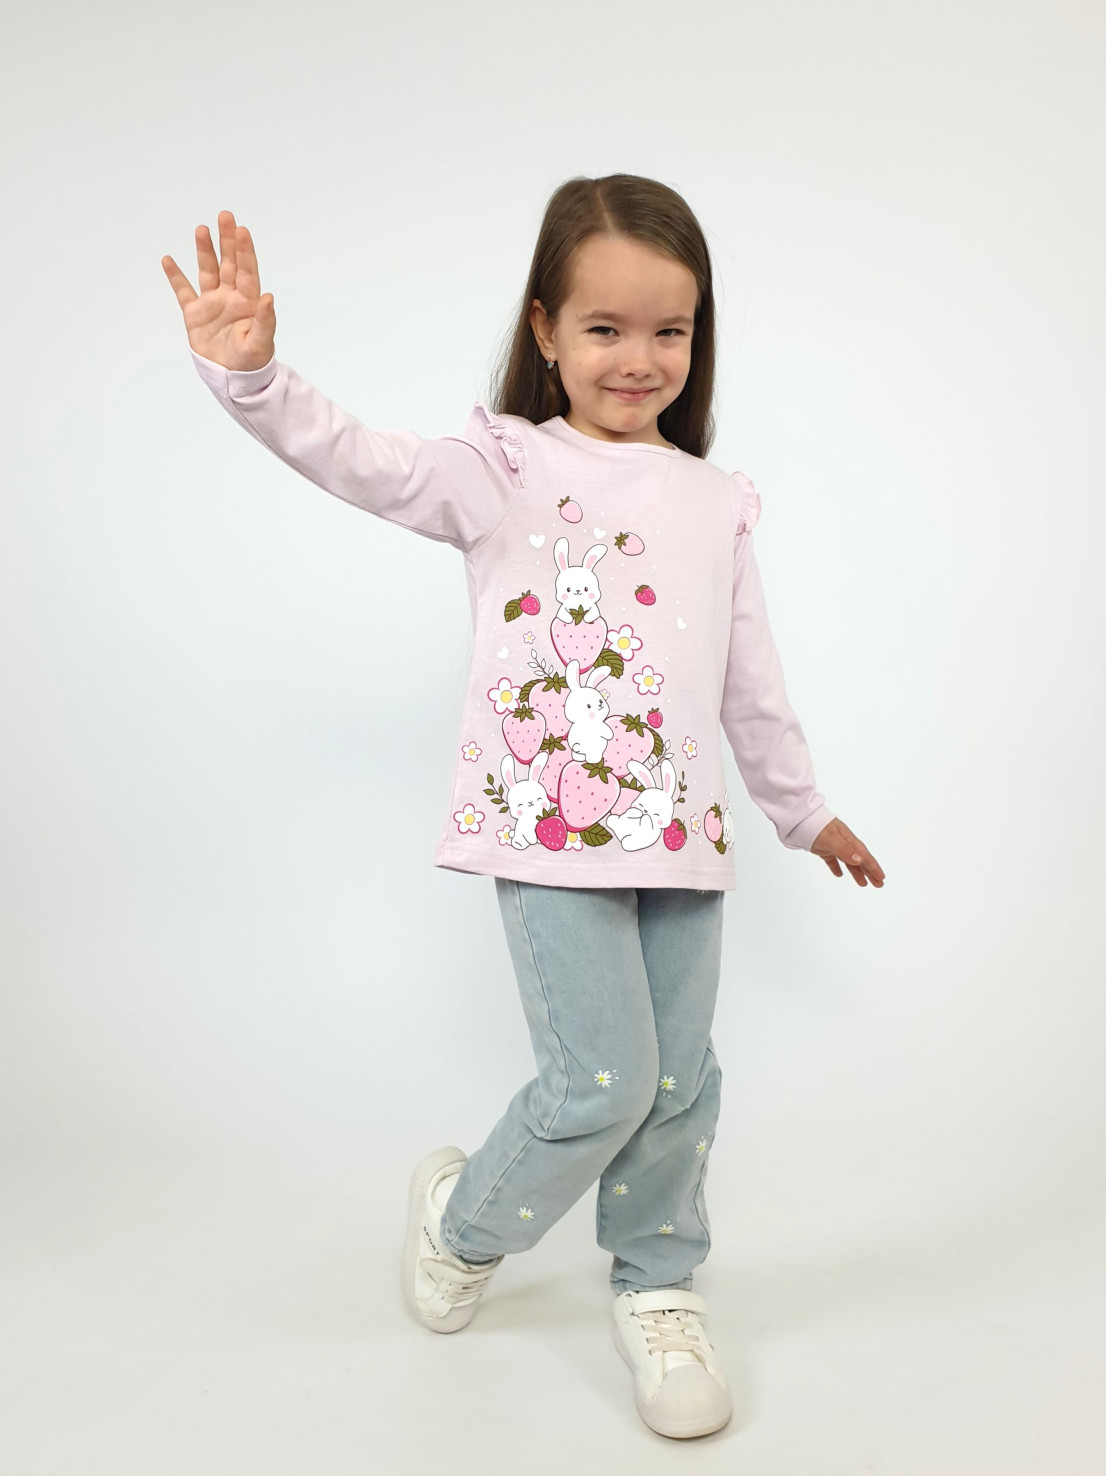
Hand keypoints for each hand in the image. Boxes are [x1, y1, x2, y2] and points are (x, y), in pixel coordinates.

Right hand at [161, 209, 275, 370]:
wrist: (233, 379)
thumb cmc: (253, 362)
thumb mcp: (261, 343)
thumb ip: (265, 321)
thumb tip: (269, 297)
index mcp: (248, 302)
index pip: (246, 271)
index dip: (244, 251)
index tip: (241, 230)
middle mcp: (230, 297)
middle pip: (228, 263)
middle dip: (226, 241)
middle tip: (225, 216)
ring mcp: (212, 304)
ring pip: (207, 271)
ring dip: (204, 251)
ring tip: (202, 230)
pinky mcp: (195, 314)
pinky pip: (183, 291)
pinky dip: (175, 277)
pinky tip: (168, 260)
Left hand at [810, 818, 883, 887]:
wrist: (800, 818)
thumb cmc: (817, 826)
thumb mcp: (831, 838)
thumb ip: (844, 849)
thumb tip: (860, 860)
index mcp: (848, 839)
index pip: (864, 856)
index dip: (873, 867)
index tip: (881, 877)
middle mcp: (844, 843)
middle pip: (860, 860)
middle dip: (870, 872)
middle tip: (879, 885)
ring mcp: (834, 845)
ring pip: (848, 862)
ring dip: (856, 872)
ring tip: (863, 884)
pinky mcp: (823, 848)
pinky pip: (833, 860)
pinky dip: (836, 867)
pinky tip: (839, 874)